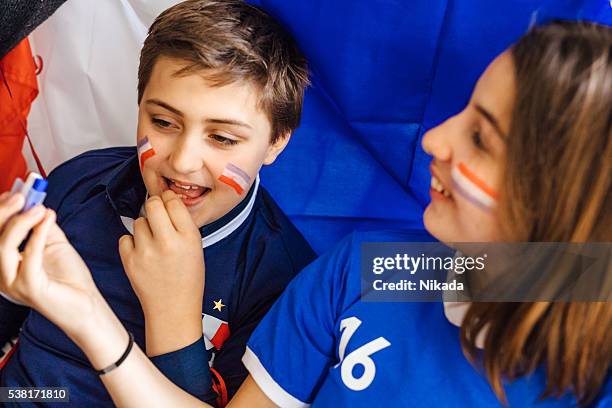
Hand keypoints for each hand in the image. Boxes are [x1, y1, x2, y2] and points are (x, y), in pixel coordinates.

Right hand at [0, 192, 102, 340]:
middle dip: (3, 213)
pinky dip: (37, 234)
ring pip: (1, 248)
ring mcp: (12, 284)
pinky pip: (28, 258)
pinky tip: (48, 219)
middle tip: (22, 196)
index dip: (0, 211)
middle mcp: (2, 275)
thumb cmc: (69, 279)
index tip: (16, 193)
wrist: (87, 305)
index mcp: (4, 264)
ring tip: (39, 208)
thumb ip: (41, 225)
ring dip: (19, 223)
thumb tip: (36, 203)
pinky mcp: (30, 288)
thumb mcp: (53, 243)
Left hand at [119, 190, 203, 354]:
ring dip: (145, 227)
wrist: (173, 309)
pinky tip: (142, 253)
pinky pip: (125, 238)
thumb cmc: (188, 279)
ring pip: (139, 221)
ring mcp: (146, 252)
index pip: (173, 202)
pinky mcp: (129, 261)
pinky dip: (132, 242)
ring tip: (153, 242)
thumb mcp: (196, 248)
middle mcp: (167, 242)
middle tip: (157, 215)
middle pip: (153, 204)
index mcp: (189, 237)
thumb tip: (167, 200)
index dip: (169, 199)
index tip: (168, 202)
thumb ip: (183, 224)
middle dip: (154, 206)